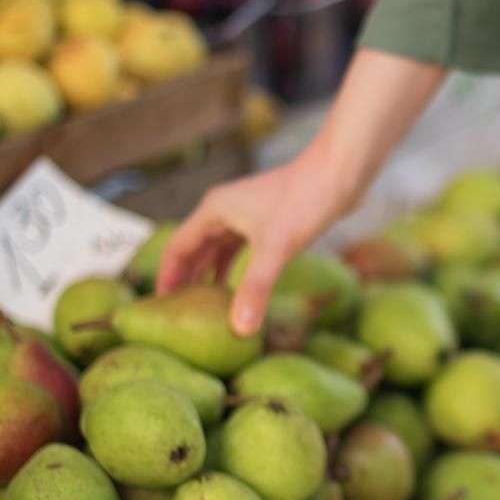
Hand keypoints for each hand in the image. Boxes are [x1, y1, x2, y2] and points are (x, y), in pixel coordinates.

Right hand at [155, 49, 445, 334]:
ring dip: (208, 276)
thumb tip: (239, 329)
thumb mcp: (277, 248)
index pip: (177, 250)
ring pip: (216, 250)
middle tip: (177, 317)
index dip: (166, 280)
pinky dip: (233, 269)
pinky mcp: (267, 220)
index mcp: (214, 211)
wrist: (341, 170)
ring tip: (203, 309)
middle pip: (193, 250)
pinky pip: (239, 249)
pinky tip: (238, 290)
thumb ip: (255, 288)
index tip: (158, 311)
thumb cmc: (307, 200)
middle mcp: (224, 210)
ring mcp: (246, 214)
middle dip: (184, 282)